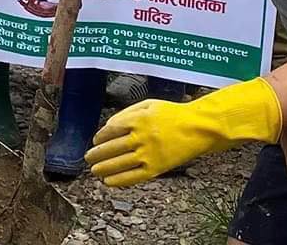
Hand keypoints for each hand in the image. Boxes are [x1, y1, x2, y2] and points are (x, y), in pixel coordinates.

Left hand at [85, 79, 280, 188]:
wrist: (198, 127)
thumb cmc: (172, 114)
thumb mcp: (149, 104)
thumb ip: (127, 113)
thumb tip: (109, 126)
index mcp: (139, 118)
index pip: (112, 129)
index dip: (101, 136)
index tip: (95, 140)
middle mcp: (141, 136)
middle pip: (112, 147)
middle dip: (97, 153)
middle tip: (88, 158)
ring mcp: (149, 153)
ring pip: (120, 163)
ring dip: (104, 168)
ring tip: (94, 170)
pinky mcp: (156, 168)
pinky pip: (133, 176)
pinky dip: (119, 180)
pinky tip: (109, 181)